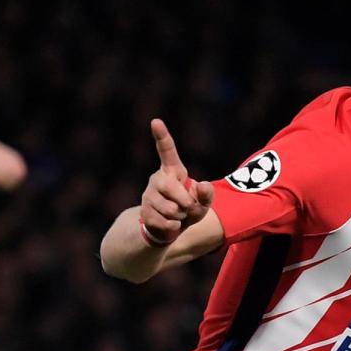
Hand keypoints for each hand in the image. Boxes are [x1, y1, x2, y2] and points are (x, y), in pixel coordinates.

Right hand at [139, 119, 213, 244]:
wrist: (170, 229)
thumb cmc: (189, 210)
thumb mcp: (203, 203)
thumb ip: (207, 194)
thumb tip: (202, 185)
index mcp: (172, 171)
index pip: (166, 151)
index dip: (162, 136)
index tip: (156, 121)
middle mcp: (157, 179)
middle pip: (171, 188)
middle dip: (185, 202)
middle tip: (187, 207)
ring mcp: (148, 195)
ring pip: (170, 208)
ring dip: (181, 216)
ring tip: (178, 215)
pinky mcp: (144, 212)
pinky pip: (164, 221)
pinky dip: (174, 226)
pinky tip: (170, 223)